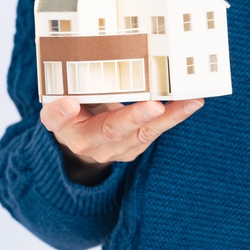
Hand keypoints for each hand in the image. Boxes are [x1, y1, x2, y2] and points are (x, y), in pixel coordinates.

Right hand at [40, 97, 204, 184]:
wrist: (81, 137)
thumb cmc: (72, 110)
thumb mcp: (59, 102)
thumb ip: (62, 100)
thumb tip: (68, 102)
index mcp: (63, 126)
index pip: (59, 121)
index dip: (63, 112)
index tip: (69, 103)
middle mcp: (88, 143)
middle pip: (110, 130)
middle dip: (134, 118)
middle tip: (154, 107)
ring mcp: (114, 149)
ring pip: (141, 133)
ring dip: (168, 118)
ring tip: (190, 102)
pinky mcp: (133, 147)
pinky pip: (154, 132)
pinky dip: (174, 117)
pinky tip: (191, 103)